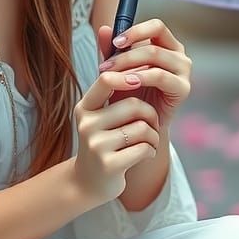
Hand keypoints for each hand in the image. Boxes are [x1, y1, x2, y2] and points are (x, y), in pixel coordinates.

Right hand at [71, 71, 160, 204]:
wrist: (89, 182)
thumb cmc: (103, 142)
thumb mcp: (100, 116)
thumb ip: (112, 92)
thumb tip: (133, 56)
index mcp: (85, 107)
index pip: (106, 80)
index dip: (129, 77)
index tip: (142, 82)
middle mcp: (87, 124)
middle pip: (134, 106)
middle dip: (151, 116)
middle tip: (151, 126)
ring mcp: (96, 145)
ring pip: (143, 128)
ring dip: (153, 136)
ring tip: (148, 143)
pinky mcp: (109, 165)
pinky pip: (145, 148)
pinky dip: (151, 151)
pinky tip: (145, 155)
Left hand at [96, 18, 191, 131]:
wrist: (137, 123)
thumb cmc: (128, 92)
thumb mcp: (117, 69)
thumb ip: (110, 50)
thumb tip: (103, 29)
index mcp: (166, 44)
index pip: (157, 26)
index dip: (136, 31)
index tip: (115, 42)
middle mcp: (178, 55)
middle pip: (152, 44)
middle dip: (125, 55)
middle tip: (104, 67)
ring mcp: (183, 71)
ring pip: (156, 57)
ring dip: (129, 65)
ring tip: (110, 76)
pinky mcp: (183, 88)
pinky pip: (161, 76)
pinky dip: (142, 77)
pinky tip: (127, 83)